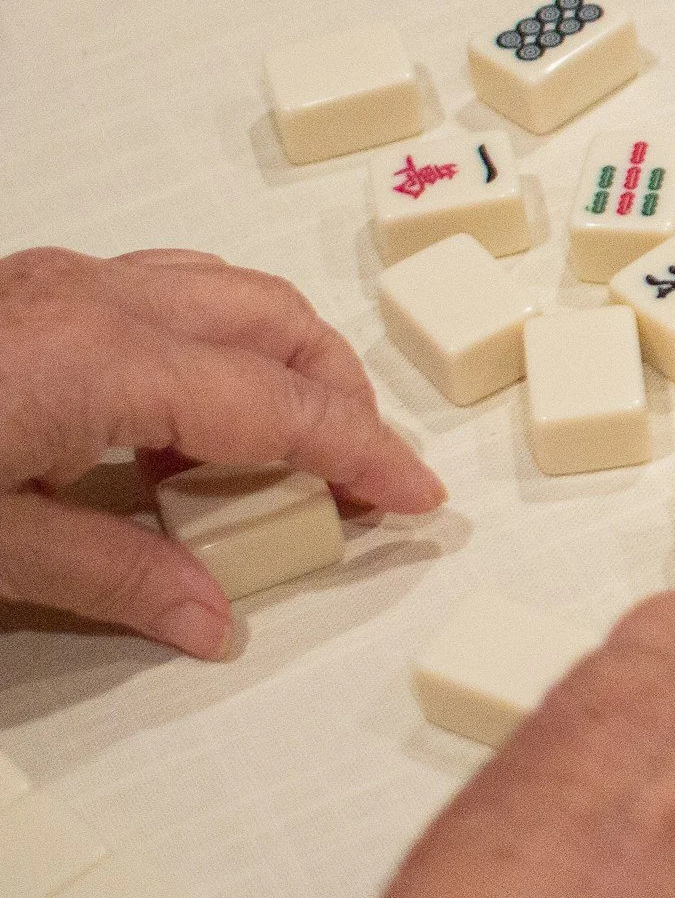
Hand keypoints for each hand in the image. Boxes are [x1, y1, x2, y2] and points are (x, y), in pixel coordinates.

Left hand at [0, 247, 442, 657]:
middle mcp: (98, 300)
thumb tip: (208, 616)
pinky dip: (209, 346)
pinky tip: (174, 421)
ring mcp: (62, 281)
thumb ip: (110, 576)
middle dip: (340, 395)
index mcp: (103, 360)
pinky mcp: (32, 288)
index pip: (281, 404)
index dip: (362, 452)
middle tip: (355, 479)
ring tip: (272, 455)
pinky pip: (163, 292)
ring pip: (228, 293)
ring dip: (280, 364)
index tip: (414, 494)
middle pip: (278, 323)